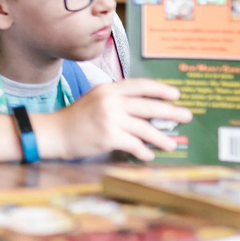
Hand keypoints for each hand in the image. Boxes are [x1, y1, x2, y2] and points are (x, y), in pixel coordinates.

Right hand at [44, 78, 192, 160]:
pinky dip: (143, 151)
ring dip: (160, 138)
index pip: (139, 85)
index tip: (175, 94)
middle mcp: (110, 101)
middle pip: (148, 106)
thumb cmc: (75, 119)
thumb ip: (116, 100)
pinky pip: (134, 144)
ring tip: (171, 144)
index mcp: (108, 89)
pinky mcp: (108, 136)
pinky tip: (148, 155)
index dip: (160, 89)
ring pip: (144, 128)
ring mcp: (109, 118)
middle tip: (186, 116)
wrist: (54, 133)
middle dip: (170, 112)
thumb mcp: (94, 100)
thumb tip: (144, 109)